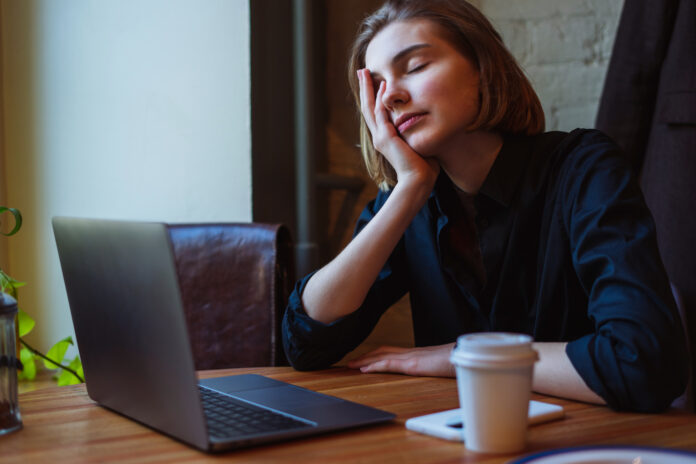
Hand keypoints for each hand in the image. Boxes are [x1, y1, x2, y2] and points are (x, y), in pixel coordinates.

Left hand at [347, 344, 455, 376]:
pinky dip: (374, 366)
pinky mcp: (413, 364)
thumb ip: (435, 367)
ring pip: (381, 356)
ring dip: (364, 360)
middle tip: (350, 361)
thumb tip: (434, 370)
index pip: (391, 350)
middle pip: (382, 351)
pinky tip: (364, 370)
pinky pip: (389, 364)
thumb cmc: (459, 361)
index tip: (364, 358)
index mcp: (417, 353)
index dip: (376, 354)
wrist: (467, 357)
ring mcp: (411, 357)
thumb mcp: (443, 365)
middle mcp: (411, 352)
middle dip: (365, 356)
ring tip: (350, 365)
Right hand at [358, 69, 438, 186]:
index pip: (375, 112)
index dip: (372, 96)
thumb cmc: (423, 166)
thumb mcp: (417, 143)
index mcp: (385, 137)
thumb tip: (426, 123)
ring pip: (370, 107)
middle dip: (364, 88)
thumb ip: (415, 132)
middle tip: (361, 71)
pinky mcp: (386, 138)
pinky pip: (381, 114)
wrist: (419, 180)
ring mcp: (381, 137)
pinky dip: (380, 100)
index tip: (373, 81)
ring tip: (366, 73)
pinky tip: (382, 87)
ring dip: (368, 89)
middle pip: (367, 107)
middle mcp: (379, 136)